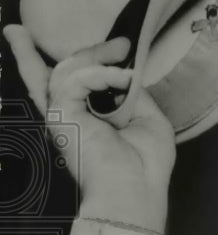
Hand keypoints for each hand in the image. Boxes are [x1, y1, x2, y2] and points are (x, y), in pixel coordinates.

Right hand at [4, 25, 174, 233]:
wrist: (136, 190)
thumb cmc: (146, 165)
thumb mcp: (148, 118)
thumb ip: (131, 94)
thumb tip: (123, 72)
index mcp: (88, 121)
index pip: (67, 87)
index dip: (62, 62)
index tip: (100, 45)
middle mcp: (71, 119)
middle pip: (52, 74)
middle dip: (83, 51)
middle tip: (121, 43)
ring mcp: (63, 117)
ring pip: (65, 71)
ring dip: (96, 56)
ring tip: (123, 49)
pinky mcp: (62, 116)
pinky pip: (75, 80)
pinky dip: (100, 74)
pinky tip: (122, 78)